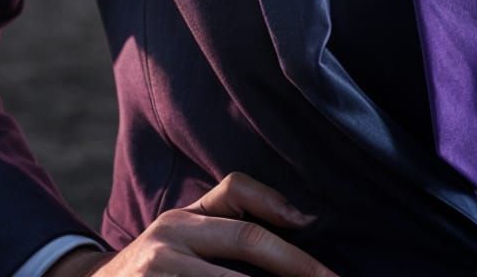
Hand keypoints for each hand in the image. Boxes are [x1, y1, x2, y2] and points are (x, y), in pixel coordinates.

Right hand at [71, 170, 340, 276]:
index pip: (241, 206)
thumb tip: (303, 218)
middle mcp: (169, 240)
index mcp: (184, 219)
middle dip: (296, 266)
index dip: (284, 221)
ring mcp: (157, 273)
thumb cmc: (155, 264)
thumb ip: (233, 214)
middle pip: (247, 241)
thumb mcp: (184, 231)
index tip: (321, 242)